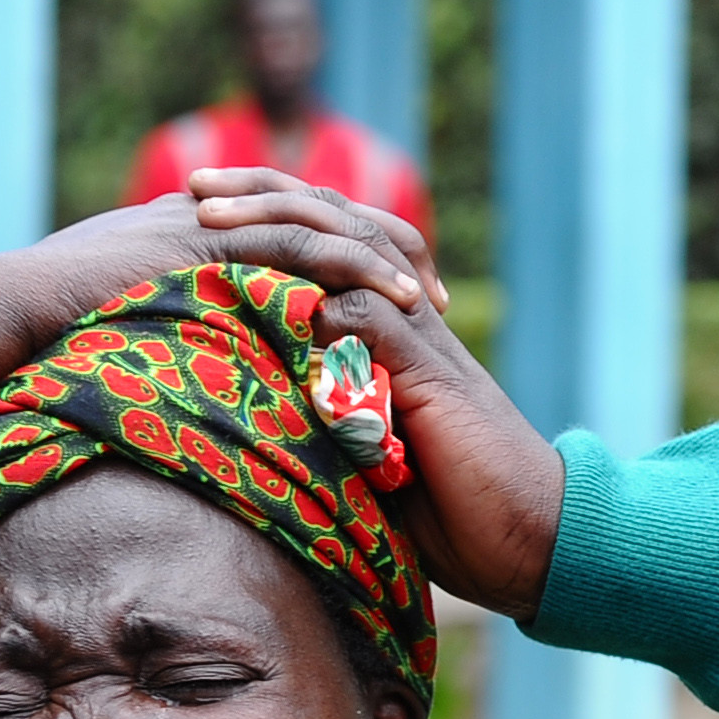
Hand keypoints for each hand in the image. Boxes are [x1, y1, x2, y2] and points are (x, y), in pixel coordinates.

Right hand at [0, 192, 419, 408]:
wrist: (10, 309)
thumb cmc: (45, 335)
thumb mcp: (123, 331)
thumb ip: (163, 339)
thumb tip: (179, 383)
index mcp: (203, 226)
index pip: (300, 230)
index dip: (354, 262)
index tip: (396, 306)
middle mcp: (219, 210)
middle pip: (331, 216)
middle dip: (391, 256)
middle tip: (439, 304)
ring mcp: (218, 217)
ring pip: (330, 225)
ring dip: (389, 263)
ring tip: (435, 305)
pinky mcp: (217, 236)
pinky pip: (308, 246)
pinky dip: (359, 271)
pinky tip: (399, 302)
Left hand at [185, 169, 567, 612]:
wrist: (524, 533)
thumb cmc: (444, 503)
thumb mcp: (361, 446)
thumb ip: (316, 410)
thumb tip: (245, 407)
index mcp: (386, 320)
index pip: (323, 239)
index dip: (265, 215)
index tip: (195, 205)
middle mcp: (404, 311)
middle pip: (331, 222)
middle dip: (260, 196)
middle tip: (194, 185)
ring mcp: (420, 336)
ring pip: (346, 253)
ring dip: (276, 230)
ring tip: (215, 217)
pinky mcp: (429, 371)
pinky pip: (371, 313)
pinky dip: (318, 298)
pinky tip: (261, 289)